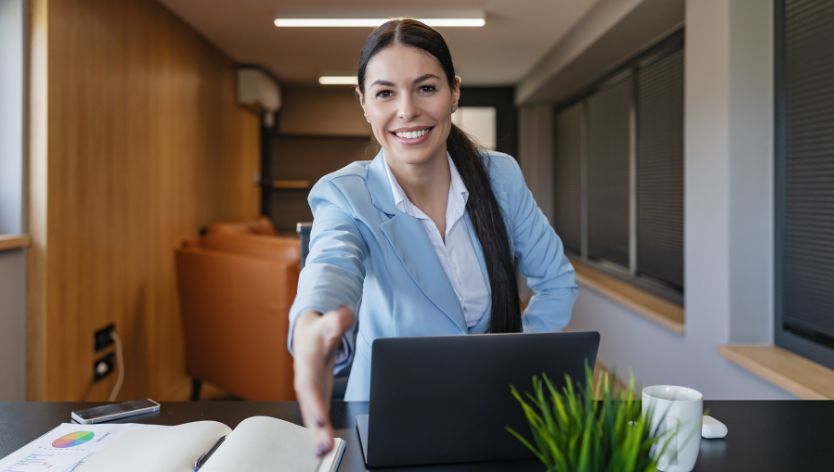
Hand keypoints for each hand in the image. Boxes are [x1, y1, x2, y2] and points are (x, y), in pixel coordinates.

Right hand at [292, 306, 354, 455]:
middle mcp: (305, 381)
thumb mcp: (328, 323)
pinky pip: (317, 417)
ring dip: (318, 435)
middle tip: (324, 446)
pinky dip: (320, 432)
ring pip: (312, 415)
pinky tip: (325, 446)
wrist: (306, 336)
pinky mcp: (315, 398)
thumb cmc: (317, 332)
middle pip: (310, 407)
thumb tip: (345, 314)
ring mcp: (309, 392)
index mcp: (307, 364)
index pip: (310, 386)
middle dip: (316, 427)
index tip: (321, 419)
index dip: (315, 403)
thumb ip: (338, 320)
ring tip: (325, 451)